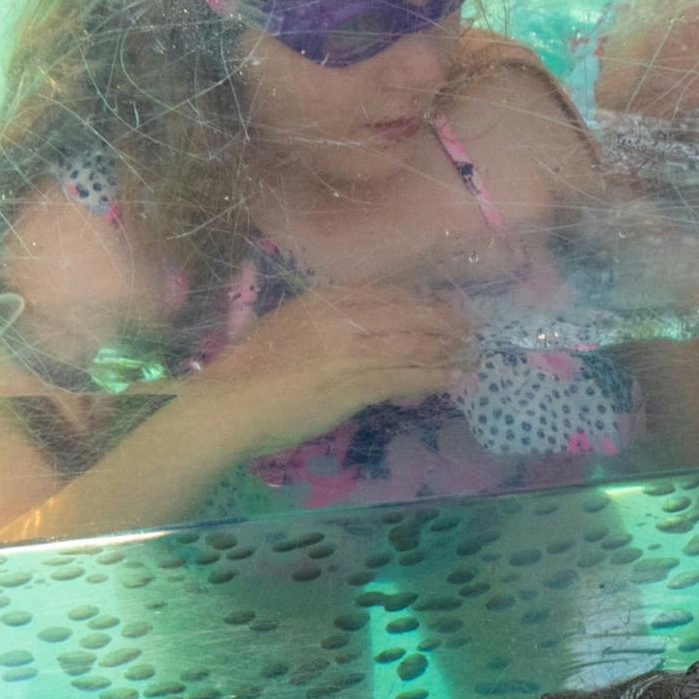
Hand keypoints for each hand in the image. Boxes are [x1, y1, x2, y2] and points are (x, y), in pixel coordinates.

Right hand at [188, 283, 480, 447]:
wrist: (227, 404)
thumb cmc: (244, 374)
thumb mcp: (282, 331)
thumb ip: (318, 328)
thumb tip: (349, 337)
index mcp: (319, 301)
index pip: (382, 293)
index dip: (416, 300)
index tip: (438, 306)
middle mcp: (340, 318)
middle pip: (406, 313)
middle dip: (442, 321)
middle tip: (469, 328)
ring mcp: (350, 349)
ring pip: (413, 344)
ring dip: (447, 349)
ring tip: (471, 354)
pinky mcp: (356, 382)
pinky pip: (406, 376)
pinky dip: (435, 376)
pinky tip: (453, 379)